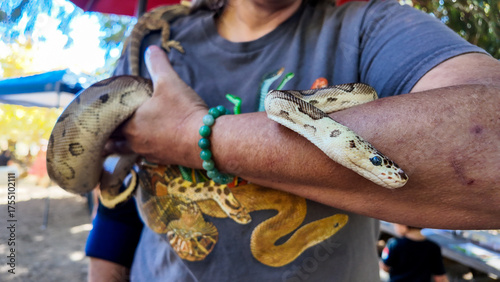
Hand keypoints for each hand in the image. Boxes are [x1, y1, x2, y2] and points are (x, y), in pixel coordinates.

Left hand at [108, 45, 207, 165]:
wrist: (206, 141)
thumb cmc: (183, 111)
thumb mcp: (170, 82)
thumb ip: (158, 64)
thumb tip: (151, 49)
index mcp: (129, 124)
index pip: (105, 124)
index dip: (101, 119)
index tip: (99, 114)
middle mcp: (135, 142)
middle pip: (113, 142)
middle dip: (109, 135)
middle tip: (105, 128)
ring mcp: (149, 153)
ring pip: (128, 151)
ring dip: (124, 145)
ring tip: (123, 138)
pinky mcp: (164, 160)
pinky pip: (147, 156)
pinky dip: (145, 149)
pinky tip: (151, 143)